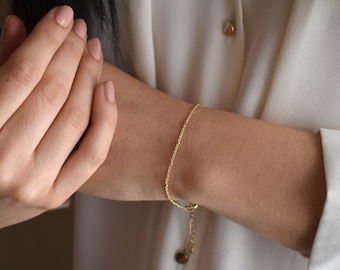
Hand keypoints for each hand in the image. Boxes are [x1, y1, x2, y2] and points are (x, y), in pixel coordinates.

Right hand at [0, 6, 116, 228]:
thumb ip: (0, 67)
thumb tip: (19, 26)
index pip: (22, 74)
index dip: (46, 39)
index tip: (62, 16)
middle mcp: (5, 162)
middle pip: (52, 92)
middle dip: (70, 53)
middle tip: (79, 30)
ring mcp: (33, 183)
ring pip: (75, 118)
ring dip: (89, 77)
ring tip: (93, 51)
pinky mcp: (55, 196)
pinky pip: (92, 153)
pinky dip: (105, 119)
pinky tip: (106, 89)